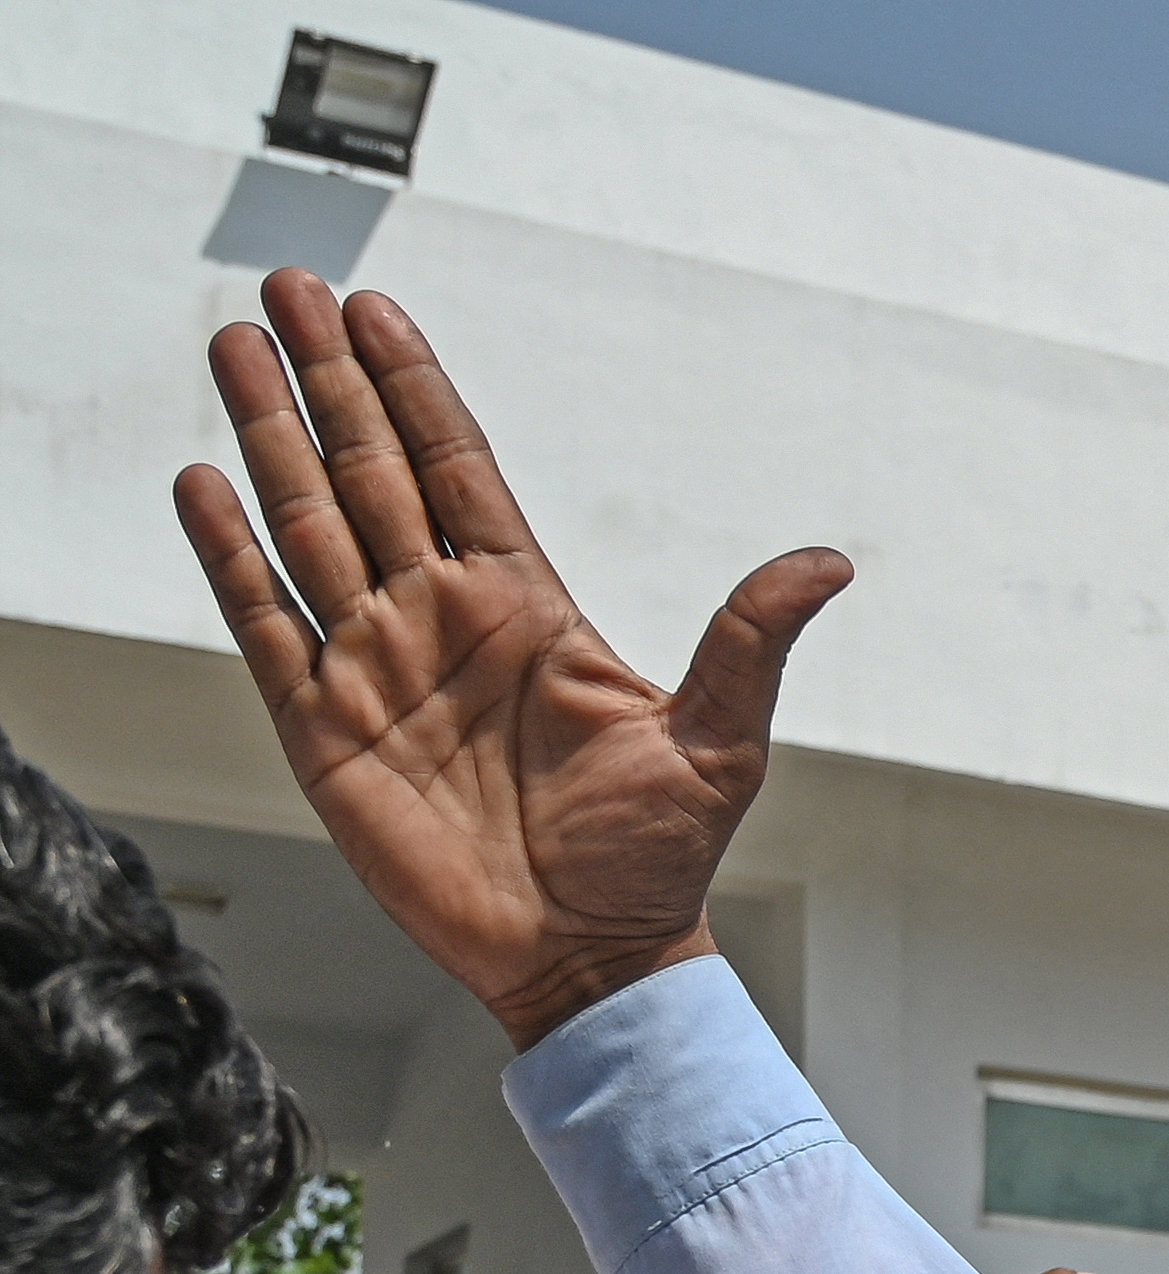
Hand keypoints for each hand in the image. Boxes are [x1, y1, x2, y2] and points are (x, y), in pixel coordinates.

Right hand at [175, 275, 843, 1048]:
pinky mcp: (325, 727)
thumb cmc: (657, 862)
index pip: (457, 469)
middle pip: (370, 471)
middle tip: (289, 285)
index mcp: (528, 610)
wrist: (592, 959)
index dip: (414, 388)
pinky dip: (230, 551)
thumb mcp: (722, 743)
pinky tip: (204, 480)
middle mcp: (442, 621)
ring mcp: (378, 667)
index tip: (376, 311)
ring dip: (270, 435)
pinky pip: (265, 622)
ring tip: (235, 344)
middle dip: (329, 379)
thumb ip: (753, 642)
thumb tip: (830, 563)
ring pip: (309, 523)